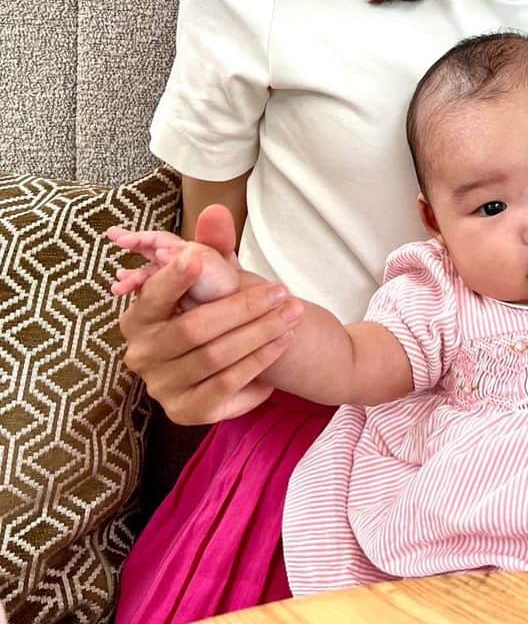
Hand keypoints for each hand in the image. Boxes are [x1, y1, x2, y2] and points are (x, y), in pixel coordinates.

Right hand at [118, 205, 302, 424]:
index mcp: (138, 318)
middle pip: (195, 329)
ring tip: (293, 315)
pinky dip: (258, 366)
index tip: (195, 256)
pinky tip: (281, 346)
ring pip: (216, 359)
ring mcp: (161, 388)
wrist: (237, 359)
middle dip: (244, 308)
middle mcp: (141, 355)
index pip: (152, 296)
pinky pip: (228, 388)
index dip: (171, 278)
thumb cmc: (218, 310)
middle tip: (282, 291)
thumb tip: (216, 211)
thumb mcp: (215, 278)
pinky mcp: (186, 413)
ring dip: (261, 334)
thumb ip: (213, 246)